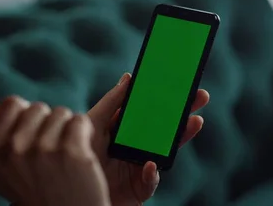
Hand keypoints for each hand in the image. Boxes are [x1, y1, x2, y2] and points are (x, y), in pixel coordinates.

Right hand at [0, 94, 111, 205]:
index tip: (31, 143)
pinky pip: (78, 121)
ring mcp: (42, 151)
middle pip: (38, 108)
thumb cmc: (33, 188)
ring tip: (64, 157)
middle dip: (46, 124)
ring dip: (66, 130)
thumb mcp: (1, 163)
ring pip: (60, 113)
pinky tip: (80, 153)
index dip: (26, 119)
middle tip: (48, 155)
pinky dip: (83, 133)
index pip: (12, 104)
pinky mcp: (71, 153)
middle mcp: (12, 150)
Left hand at [87, 73, 209, 205]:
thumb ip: (110, 103)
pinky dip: (151, 173)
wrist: (70, 195)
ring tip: (195, 122)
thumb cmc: (77, 157)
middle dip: (182, 112)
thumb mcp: (92, 125)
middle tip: (201, 96)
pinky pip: (150, 180)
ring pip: (165, 150)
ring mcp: (139, 166)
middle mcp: (135, 146)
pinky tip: (150, 164)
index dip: (165, 97)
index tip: (182, 81)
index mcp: (123, 129)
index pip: (148, 110)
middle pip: (163, 127)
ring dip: (181, 137)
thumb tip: (129, 77)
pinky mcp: (140, 188)